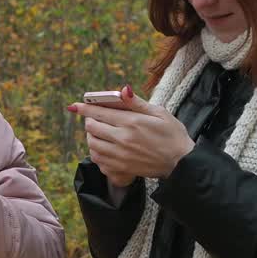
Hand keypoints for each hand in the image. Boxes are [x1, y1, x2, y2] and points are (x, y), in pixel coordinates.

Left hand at [68, 85, 193, 181]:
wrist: (181, 163)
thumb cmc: (172, 135)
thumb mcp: (159, 113)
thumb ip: (137, 103)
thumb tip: (122, 90)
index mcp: (132, 122)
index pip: (100, 112)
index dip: (84, 108)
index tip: (75, 106)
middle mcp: (123, 139)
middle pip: (92, 128)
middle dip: (89, 120)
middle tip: (95, 118)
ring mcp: (121, 155)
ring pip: (92, 144)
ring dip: (91, 136)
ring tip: (99, 132)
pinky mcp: (121, 168)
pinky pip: (98, 159)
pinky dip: (96, 152)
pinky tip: (103, 148)